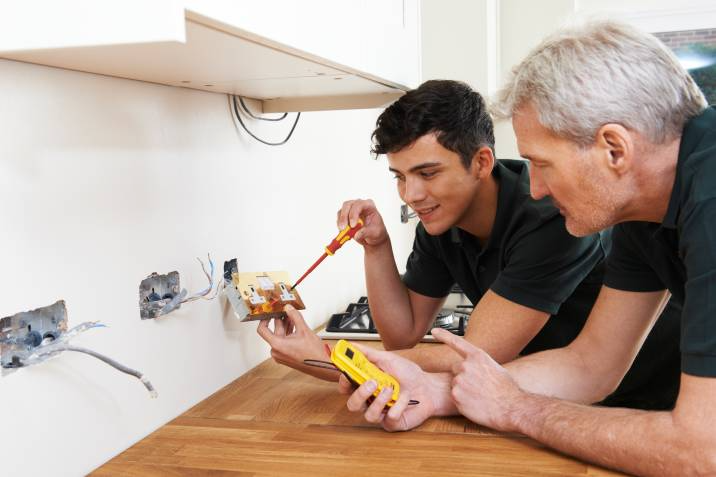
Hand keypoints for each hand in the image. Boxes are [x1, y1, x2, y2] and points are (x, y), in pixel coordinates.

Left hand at [257, 305, 339, 380]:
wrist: (322, 366)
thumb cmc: (313, 353)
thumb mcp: (304, 330)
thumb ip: (295, 316)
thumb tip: (289, 308)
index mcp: (277, 345)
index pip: (262, 329)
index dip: (264, 319)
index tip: (269, 313)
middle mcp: (276, 351)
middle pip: (273, 332)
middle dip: (280, 321)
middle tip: (285, 311)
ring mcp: (281, 355)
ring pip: (280, 337)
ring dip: (285, 327)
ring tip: (292, 318)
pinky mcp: (286, 357)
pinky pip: (283, 343)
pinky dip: (288, 334)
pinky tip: (295, 327)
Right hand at [336, 199, 388, 248]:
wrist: (372, 236)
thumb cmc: (376, 231)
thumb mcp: (375, 233)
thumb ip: (366, 232)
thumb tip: (356, 235)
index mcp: (369, 205)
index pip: (359, 205)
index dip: (353, 214)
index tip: (352, 226)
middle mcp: (359, 204)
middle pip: (347, 205)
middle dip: (344, 217)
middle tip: (343, 228)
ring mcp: (351, 209)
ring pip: (341, 211)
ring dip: (340, 222)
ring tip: (343, 232)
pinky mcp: (345, 216)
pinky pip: (339, 218)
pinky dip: (339, 225)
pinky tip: (343, 232)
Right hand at [337, 342, 454, 431]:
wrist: (428, 386)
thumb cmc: (408, 374)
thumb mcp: (387, 359)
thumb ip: (367, 354)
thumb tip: (350, 345)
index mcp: (366, 384)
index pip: (346, 387)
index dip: (344, 382)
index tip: (347, 374)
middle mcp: (371, 400)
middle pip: (352, 405)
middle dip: (360, 394)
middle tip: (372, 383)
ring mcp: (381, 413)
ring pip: (368, 415)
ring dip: (380, 401)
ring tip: (391, 389)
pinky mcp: (392, 423)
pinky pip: (389, 418)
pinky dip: (398, 406)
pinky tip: (405, 398)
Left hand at [432, 328, 524, 431]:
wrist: (511, 407)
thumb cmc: (507, 389)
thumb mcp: (495, 367)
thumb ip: (480, 364)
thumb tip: (474, 365)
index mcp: (477, 356)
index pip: (456, 342)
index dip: (444, 335)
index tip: (435, 331)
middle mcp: (466, 366)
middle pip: (455, 368)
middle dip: (463, 375)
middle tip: (477, 386)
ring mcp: (459, 381)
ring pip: (455, 383)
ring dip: (463, 389)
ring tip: (479, 395)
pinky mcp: (456, 395)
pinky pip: (455, 396)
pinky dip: (462, 401)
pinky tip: (475, 403)